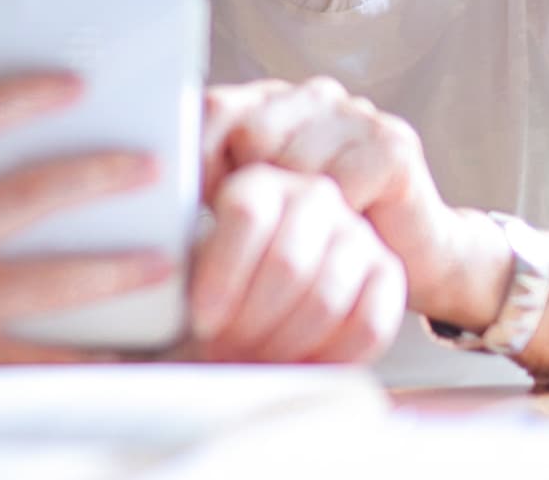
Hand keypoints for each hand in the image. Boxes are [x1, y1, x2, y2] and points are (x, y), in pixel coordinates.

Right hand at [0, 74, 172, 366]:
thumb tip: (47, 153)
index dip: (25, 95)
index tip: (76, 85)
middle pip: (25, 197)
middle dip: (98, 178)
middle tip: (149, 167)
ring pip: (49, 284)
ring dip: (115, 271)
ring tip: (161, 260)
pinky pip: (44, 361)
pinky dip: (92, 354)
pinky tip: (130, 346)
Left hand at [186, 164, 405, 362]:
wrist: (276, 299)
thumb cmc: (224, 283)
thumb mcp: (193, 261)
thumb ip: (181, 260)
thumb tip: (159, 270)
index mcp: (260, 181)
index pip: (247, 215)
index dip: (222, 276)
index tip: (202, 321)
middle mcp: (313, 196)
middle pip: (287, 261)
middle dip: (251, 320)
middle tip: (228, 349)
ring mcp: (356, 232)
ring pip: (325, 297)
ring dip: (284, 344)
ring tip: (255, 360)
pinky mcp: (388, 272)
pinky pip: (368, 324)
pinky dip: (329, 357)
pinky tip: (299, 366)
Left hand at [203, 77, 478, 326]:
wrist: (414, 256)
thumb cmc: (321, 236)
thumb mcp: (257, 208)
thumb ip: (213, 186)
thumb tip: (155, 190)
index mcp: (269, 101)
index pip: (212, 108)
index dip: (197, 157)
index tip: (198, 206)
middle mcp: (312, 95)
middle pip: (251, 134)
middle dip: (250, 190)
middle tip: (263, 232)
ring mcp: (355, 114)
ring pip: (294, 161)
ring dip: (295, 213)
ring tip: (307, 235)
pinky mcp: (392, 144)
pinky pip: (339, 185)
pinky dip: (336, 220)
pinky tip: (346, 229)